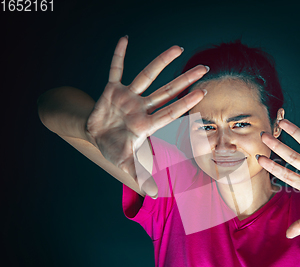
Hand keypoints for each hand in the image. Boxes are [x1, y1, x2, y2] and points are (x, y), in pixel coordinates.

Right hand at [86, 36, 207, 196]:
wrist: (94, 134)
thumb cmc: (113, 147)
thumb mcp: (125, 163)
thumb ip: (140, 176)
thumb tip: (154, 194)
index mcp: (146, 124)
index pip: (170, 111)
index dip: (186, 103)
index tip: (203, 94)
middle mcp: (141, 107)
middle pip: (167, 90)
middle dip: (185, 80)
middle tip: (205, 69)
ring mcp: (128, 96)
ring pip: (147, 75)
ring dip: (161, 61)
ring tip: (178, 48)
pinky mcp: (111, 88)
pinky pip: (115, 68)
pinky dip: (118, 54)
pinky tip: (125, 39)